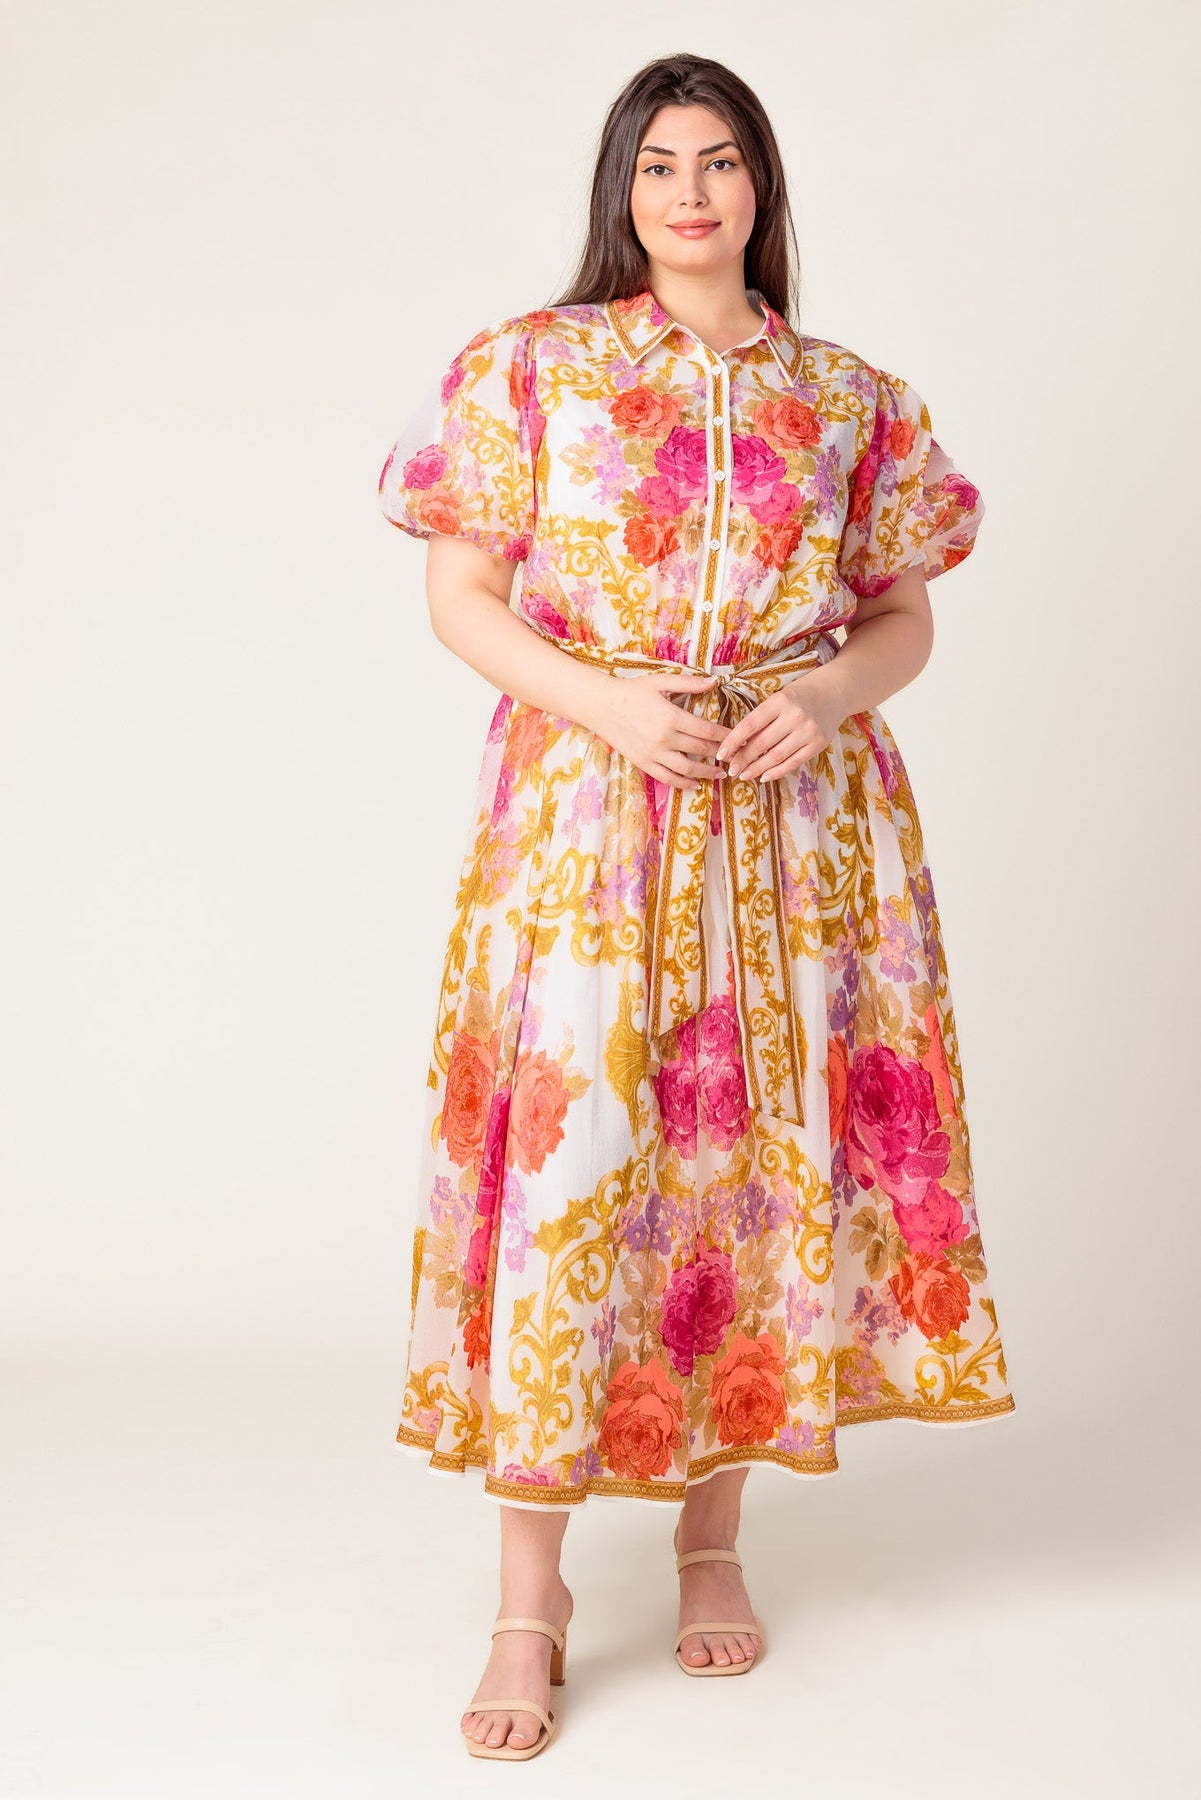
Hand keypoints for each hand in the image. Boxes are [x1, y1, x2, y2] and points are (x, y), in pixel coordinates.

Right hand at [585, 669, 729, 789]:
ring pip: (687, 769)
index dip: (726, 736)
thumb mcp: (661, 681)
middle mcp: (664, 738)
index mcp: (671, 717)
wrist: (600, 705)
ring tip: (720, 773)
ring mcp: (653, 753)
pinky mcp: (643, 762)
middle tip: (735, 756)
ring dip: (707, 773)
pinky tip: (695, 784)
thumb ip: (690, 683)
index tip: (738, 738)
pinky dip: (684, 783)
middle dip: (721, 754)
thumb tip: (716, 681)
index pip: (707, 730)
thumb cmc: (631, 690)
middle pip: (701, 750)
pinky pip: (667, 778)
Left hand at [715, 669, 845, 781]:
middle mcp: (795, 716)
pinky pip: (793, 762)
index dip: (733, 741)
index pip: (750, 724)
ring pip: (777, 756)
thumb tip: (738, 744)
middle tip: (731, 769)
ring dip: (757, 769)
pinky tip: (764, 776)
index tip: (721, 754)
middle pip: (762, 743)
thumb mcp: (779, 699)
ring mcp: (808, 731)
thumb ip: (762, 719)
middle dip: (743, 759)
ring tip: (744, 775)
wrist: (836, 691)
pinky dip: (777, 771)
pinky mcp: (818, 744)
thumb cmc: (800, 695)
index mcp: (780, 701)